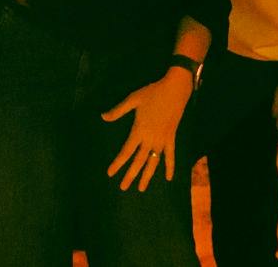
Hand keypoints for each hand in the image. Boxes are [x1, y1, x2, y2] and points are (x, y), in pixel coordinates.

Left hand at [102, 68, 193, 189]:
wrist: (175, 89)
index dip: (118, 163)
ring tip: (141, 188)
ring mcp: (162, 140)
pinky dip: (169, 167)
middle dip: (130, 175)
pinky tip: (168, 178)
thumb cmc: (153, 93)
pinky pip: (170, 156)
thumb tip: (102, 117)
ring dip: (147, 176)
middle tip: (123, 187)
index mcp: (139, 130)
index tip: (110, 173)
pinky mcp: (171, 138)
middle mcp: (150, 139)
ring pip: (153, 162)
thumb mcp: (133, 99)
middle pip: (139, 161)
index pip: (126, 152)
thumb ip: (118, 110)